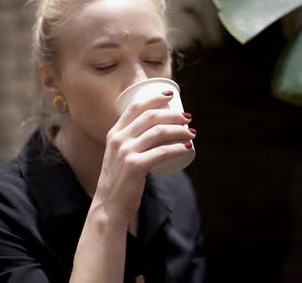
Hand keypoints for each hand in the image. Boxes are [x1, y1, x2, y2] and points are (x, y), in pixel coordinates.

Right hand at [91, 91, 194, 223]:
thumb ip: (131, 143)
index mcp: (114, 133)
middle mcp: (119, 139)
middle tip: (188, 118)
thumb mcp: (119, 155)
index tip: (170, 96)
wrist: (109, 205)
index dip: (154, 99)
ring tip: (191, 133)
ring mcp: (126, 152)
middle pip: (151, 117)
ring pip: (158, 132)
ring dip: (179, 130)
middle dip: (173, 114)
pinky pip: (162, 152)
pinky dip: (177, 148)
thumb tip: (157, 132)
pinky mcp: (135, 166)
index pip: (135, 107)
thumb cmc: (119, 179)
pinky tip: (187, 147)